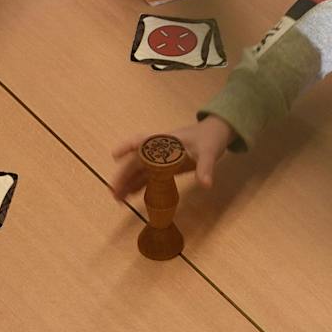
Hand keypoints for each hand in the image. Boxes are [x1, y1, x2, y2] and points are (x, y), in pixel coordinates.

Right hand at [107, 115, 232, 199]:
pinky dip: (140, 185)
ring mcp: (162, 158)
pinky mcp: (166, 167)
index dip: (128, 147)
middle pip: (137, 161)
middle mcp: (160, 149)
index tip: (115, 156)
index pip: (144, 142)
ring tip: (118, 198)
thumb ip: (205, 168)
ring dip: (129, 182)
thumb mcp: (210, 152)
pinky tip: (132, 195)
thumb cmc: (210, 138)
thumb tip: (206, 184)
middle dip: (124, 175)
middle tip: (114, 192)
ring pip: (140, 170)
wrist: (216, 133)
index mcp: (167, 141)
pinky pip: (149, 176)